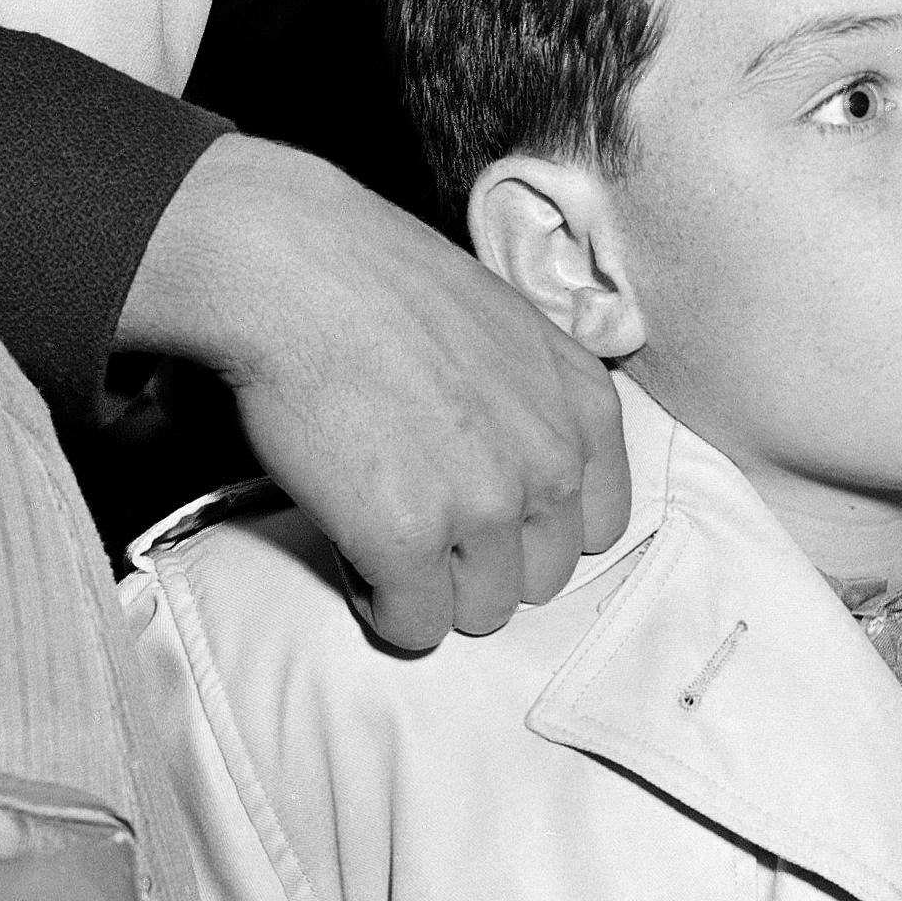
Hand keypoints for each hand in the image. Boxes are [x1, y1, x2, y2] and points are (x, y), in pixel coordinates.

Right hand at [120, 136, 629, 648]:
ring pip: (483, 612)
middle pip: (542, 577)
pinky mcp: (409, 542)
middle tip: (421, 517)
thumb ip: (538, 404)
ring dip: (432, 587)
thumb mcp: (511, 331)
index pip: (598, 525)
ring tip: (381, 526)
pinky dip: (379, 604)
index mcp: (587, 408)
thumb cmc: (389, 287)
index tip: (485, 511)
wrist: (303, 273)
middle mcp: (552, 463)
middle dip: (483, 561)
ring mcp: (485, 508)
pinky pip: (415, 627)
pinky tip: (352, 549)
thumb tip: (521, 464)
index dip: (533, 526)